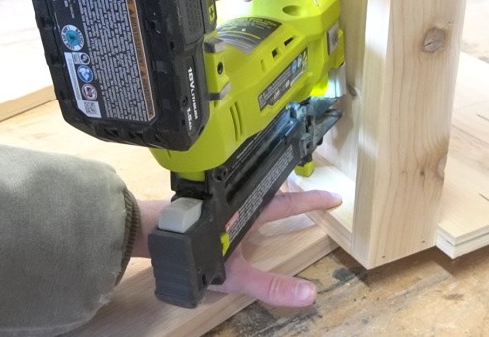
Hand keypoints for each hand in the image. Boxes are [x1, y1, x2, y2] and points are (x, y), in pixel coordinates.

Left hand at [210, 190, 341, 305]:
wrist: (154, 234)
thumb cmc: (197, 251)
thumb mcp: (236, 274)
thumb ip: (271, 285)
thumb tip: (309, 294)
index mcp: (252, 211)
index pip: (291, 204)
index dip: (313, 201)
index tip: (334, 197)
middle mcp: (240, 202)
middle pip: (275, 194)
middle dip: (295, 195)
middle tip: (312, 197)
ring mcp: (224, 203)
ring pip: (255, 195)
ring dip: (273, 197)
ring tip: (285, 202)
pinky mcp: (209, 207)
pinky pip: (239, 200)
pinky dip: (251, 202)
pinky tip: (244, 213)